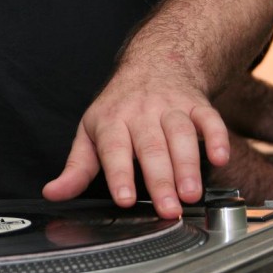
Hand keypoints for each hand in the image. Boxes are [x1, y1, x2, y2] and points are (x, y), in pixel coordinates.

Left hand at [43, 68, 229, 218]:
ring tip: (191, 194)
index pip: (114, 151)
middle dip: (160, 180)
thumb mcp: (90, 133)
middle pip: (151, 148)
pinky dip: (217, 138)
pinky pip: (209, 119)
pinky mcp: (197, 104)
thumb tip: (52, 193)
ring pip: (180, 135)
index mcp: (111, 122)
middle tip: (167, 209)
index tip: (125, 200)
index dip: (120, 176)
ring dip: (188, 165)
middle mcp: (141, 113)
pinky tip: (220, 158)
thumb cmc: (118, 108)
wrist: (154, 63)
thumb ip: (76, 168)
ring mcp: (170, 107)